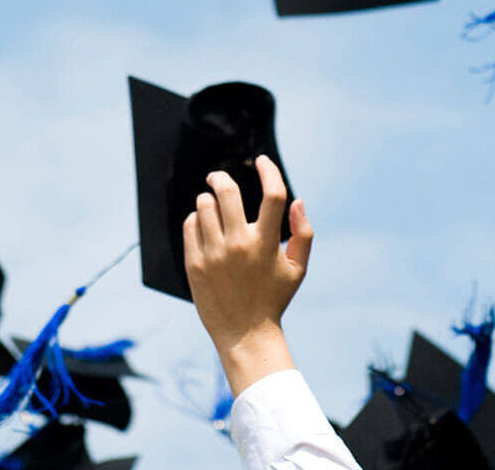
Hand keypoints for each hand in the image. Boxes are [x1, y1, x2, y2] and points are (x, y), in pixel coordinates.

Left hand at [184, 155, 313, 394]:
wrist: (245, 333)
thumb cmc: (273, 298)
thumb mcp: (297, 269)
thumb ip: (303, 233)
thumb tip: (298, 200)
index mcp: (268, 244)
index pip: (273, 195)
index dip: (269, 171)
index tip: (262, 161)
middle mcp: (239, 245)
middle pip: (227, 191)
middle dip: (220, 177)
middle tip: (217, 177)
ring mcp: (214, 254)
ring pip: (204, 205)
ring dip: (209, 201)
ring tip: (213, 210)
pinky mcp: (195, 263)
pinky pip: (190, 224)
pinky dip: (197, 219)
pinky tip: (205, 227)